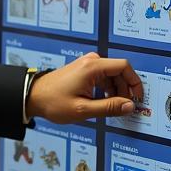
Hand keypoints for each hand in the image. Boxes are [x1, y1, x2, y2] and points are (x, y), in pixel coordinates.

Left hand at [26, 52, 142, 123]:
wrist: (33, 96)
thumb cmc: (54, 102)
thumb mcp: (84, 109)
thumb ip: (109, 107)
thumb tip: (130, 106)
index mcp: (92, 67)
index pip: (124, 67)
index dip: (134, 82)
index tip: (137, 97)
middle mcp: (91, 61)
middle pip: (119, 71)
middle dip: (125, 89)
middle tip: (124, 107)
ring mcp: (86, 65)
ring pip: (111, 75)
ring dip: (116, 90)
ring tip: (111, 107)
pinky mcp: (83, 70)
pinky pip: (103, 77)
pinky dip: (107, 89)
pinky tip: (102, 102)